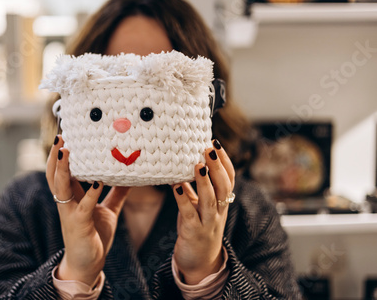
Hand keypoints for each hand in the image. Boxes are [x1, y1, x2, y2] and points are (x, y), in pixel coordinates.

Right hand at [46, 135, 130, 285]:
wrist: (88, 265)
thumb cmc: (94, 236)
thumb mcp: (107, 210)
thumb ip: (116, 193)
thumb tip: (129, 177)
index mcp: (72, 196)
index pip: (63, 170)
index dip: (62, 153)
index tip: (67, 133)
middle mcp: (67, 202)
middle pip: (54, 174)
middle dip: (55, 154)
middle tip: (60, 135)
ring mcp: (70, 213)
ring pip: (61, 186)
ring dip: (62, 168)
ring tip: (66, 150)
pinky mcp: (79, 225)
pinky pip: (83, 207)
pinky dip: (90, 194)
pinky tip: (98, 182)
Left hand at [172, 139, 234, 284]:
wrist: (200, 263)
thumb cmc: (198, 228)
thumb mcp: (200, 206)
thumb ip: (196, 188)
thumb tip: (185, 164)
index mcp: (222, 202)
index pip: (229, 178)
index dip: (224, 161)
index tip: (215, 143)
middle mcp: (218, 211)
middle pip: (223, 186)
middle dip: (217, 166)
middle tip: (208, 148)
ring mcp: (207, 223)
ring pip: (210, 200)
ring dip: (204, 181)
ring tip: (198, 164)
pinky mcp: (193, 232)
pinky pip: (188, 214)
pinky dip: (183, 200)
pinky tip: (175, 187)